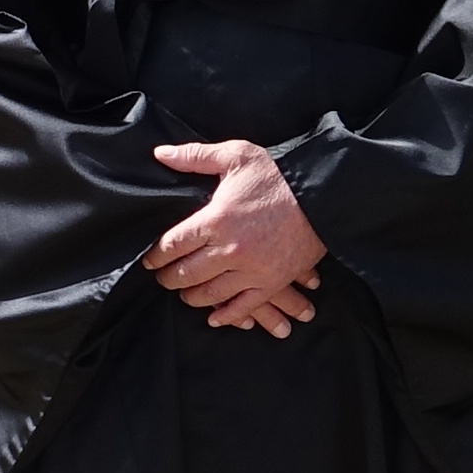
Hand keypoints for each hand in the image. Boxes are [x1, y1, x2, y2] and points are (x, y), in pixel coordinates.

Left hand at [140, 137, 324, 331]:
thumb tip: (160, 154)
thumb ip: (194, 156)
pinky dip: (226, 316)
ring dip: (191, 297)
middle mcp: (229, 250)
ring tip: (184, 294)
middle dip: (168, 278)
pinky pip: (243, 307)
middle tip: (162, 278)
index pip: (172, 246)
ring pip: (209, 294)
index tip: (150, 260)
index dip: (155, 256)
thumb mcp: (236, 156)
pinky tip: (214, 318)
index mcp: (215, 220)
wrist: (323, 195)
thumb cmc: (278, 175)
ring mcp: (251, 270)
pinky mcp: (271, 282)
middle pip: (185, 273)